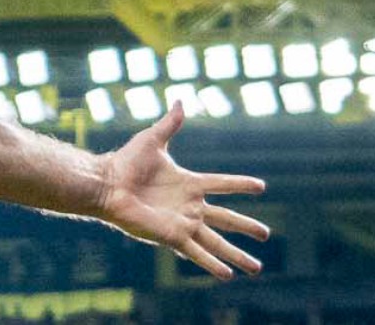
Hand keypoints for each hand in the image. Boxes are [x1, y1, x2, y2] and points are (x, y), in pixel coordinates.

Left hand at [97, 103, 269, 279]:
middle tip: (266, 234)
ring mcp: (183, 223)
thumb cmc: (126, 162)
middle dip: (246, 226)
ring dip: (237, 255)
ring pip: (218, 242)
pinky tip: (228, 275)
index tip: (261, 187)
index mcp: (189, 183)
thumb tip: (180, 100)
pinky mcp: (172, 236)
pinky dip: (212, 265)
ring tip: (257, 268)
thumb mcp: (152, 140)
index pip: (223, 184)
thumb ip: (170, 124)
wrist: (108, 184)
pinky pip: (197, 253)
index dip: (241, 185)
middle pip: (226, 218)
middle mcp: (190, 206)